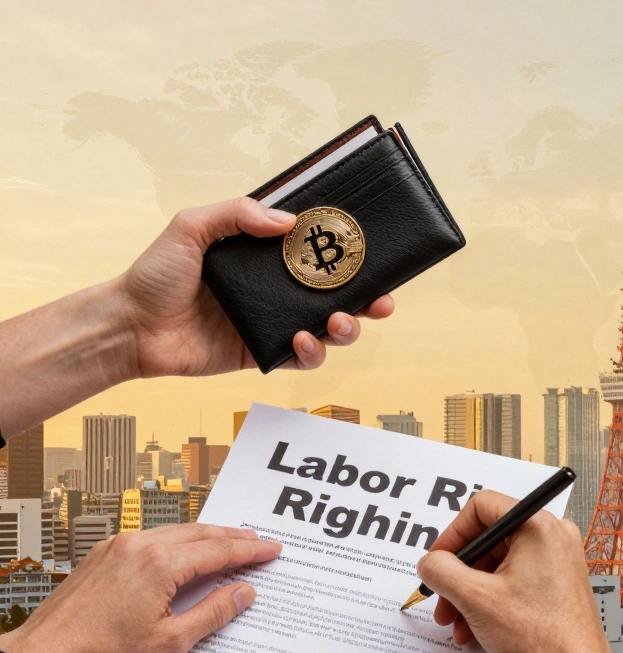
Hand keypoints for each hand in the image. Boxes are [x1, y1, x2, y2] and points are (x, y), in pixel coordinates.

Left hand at [0, 524, 280, 652]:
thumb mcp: (170, 642)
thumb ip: (213, 613)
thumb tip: (243, 593)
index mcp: (160, 565)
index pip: (219, 551)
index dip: (250, 552)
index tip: (271, 550)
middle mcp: (139, 546)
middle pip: (199, 533)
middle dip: (232, 537)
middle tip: (257, 541)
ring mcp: (117, 547)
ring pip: (173, 531)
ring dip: (204, 535)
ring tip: (225, 541)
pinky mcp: (101, 554)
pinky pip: (148, 536)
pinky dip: (174, 539)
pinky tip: (180, 548)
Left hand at [121, 196, 394, 376]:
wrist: (131, 328)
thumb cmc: (156, 275)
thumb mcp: (192, 227)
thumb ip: (238, 214)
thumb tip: (289, 222)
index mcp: (267, 256)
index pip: (319, 250)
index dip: (350, 251)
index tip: (371, 249)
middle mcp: (278, 288)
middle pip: (339, 292)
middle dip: (369, 296)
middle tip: (380, 298)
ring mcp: (274, 321)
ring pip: (332, 328)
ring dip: (347, 327)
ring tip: (337, 321)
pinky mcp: (265, 353)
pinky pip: (305, 357)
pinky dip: (313, 352)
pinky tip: (300, 340)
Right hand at [416, 490, 622, 652]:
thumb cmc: (540, 635)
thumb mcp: (475, 598)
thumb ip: (442, 571)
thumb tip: (429, 562)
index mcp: (538, 525)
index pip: (482, 507)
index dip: (453, 534)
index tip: (437, 560)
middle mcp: (553, 535)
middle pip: (489, 540)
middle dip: (459, 573)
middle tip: (441, 599)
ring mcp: (558, 558)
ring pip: (499, 563)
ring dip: (470, 592)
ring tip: (456, 622)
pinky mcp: (558, 580)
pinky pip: (514, 578)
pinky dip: (491, 599)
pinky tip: (475, 627)